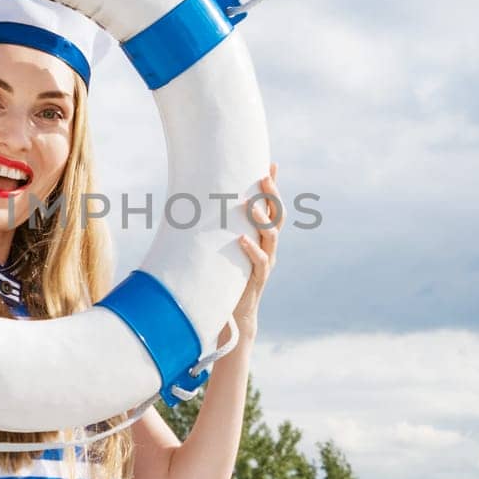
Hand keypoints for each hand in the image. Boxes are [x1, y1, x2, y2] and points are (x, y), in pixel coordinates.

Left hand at [231, 162, 279, 341]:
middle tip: (262, 177)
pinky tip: (241, 239)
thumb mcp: (227, 246)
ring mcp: (267, 263)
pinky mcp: (258, 279)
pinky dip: (251, 250)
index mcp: (264, 237)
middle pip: (277, 216)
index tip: (270, 164)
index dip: (274, 187)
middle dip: (272, 196)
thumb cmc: (228, 274)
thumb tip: (201, 201)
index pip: (273, 207)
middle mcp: (270, 247)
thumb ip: (224, 227)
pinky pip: (259, 262)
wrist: (236, 313)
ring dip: (261, 219)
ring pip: (271, 237)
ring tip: (250, 205)